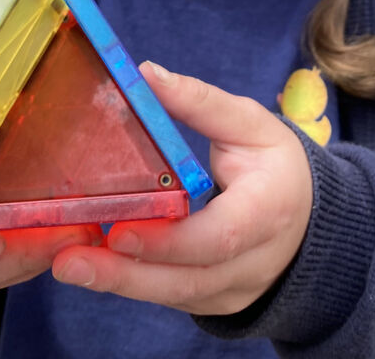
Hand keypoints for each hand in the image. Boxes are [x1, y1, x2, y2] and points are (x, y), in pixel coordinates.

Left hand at [52, 62, 312, 315]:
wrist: (307, 215)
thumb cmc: (273, 162)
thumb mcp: (249, 122)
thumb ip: (199, 101)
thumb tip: (145, 73)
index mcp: (269, 210)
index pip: (220, 236)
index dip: (170, 239)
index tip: (119, 229)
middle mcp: (254, 261)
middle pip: (187, 279)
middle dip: (125, 274)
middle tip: (68, 261)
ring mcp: (233, 289)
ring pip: (173, 296)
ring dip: (117, 283)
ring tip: (67, 265)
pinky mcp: (213, 301)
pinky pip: (168, 297)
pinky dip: (129, 283)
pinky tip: (90, 266)